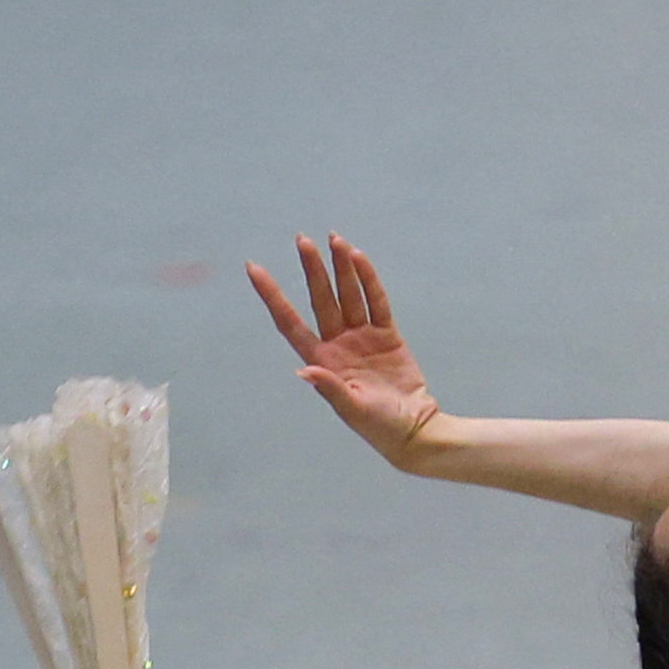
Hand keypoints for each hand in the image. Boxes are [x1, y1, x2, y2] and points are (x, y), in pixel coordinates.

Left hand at [247, 233, 435, 466]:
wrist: (414, 429)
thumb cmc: (379, 427)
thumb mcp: (353, 409)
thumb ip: (331, 388)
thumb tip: (304, 370)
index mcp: (321, 360)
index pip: (290, 321)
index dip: (272, 295)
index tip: (254, 268)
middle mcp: (337, 344)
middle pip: (321, 299)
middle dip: (312, 270)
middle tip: (302, 241)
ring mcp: (362, 337)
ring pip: (349, 295)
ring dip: (341, 268)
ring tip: (335, 239)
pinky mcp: (387, 335)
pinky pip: (376, 302)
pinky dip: (369, 281)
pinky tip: (359, 258)